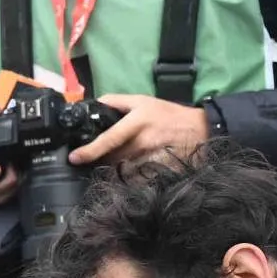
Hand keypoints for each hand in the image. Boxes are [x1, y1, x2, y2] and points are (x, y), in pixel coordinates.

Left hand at [69, 93, 212, 167]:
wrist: (201, 129)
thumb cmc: (168, 114)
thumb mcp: (142, 101)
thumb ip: (116, 102)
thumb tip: (93, 104)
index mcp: (137, 123)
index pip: (109, 139)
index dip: (90, 150)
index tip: (75, 158)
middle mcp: (143, 142)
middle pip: (111, 157)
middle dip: (100, 158)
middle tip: (94, 156)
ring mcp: (151, 158)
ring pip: (121, 168)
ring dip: (113, 166)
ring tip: (118, 160)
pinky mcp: (158, 171)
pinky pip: (135, 176)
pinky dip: (127, 174)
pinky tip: (129, 169)